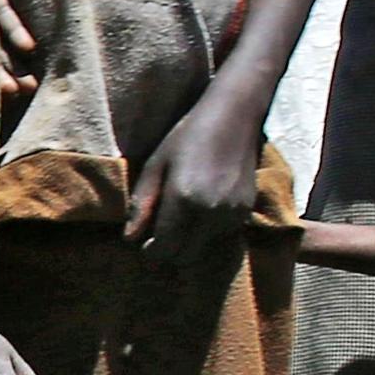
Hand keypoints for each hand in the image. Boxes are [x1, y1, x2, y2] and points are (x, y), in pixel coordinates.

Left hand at [127, 92, 261, 259]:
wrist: (234, 118)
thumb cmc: (188, 136)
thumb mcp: (156, 164)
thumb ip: (142, 203)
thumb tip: (129, 238)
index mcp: (184, 199)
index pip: (164, 247)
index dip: (151, 251)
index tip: (145, 242)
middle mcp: (210, 212)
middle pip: (184, 256)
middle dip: (169, 251)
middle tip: (160, 234)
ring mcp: (231, 214)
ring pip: (203, 249)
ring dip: (190, 243)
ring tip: (183, 217)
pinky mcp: (245, 212)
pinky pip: (221, 237)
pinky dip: (208, 233)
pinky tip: (203, 208)